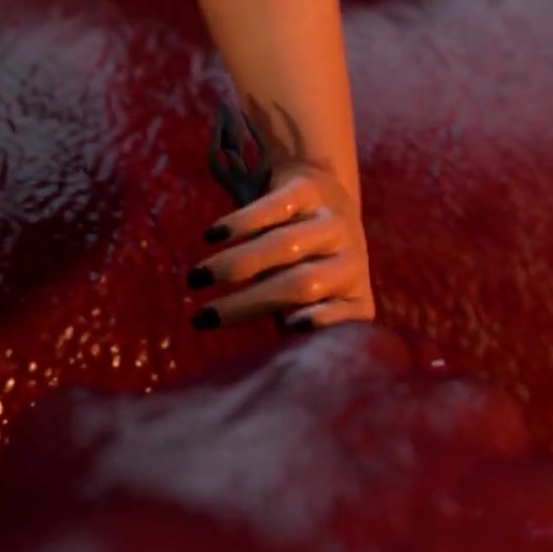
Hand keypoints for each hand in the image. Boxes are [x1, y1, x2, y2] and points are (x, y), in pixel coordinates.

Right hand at [188, 162, 372, 331]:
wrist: (325, 191)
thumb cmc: (306, 266)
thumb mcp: (309, 302)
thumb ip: (290, 325)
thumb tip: (259, 363)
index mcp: (356, 296)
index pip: (347, 316)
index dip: (322, 321)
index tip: (290, 327)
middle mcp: (352, 259)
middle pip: (301, 284)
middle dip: (248, 303)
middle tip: (201, 318)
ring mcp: (334, 221)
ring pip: (283, 246)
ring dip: (234, 264)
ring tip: (196, 279)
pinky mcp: (310, 189)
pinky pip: (274, 209)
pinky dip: (241, 223)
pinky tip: (213, 236)